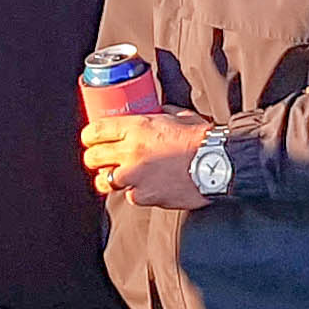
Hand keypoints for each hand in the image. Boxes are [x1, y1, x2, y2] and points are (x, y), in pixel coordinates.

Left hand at [82, 110, 216, 210]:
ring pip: (105, 180)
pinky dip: (135, 193)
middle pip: (93, 157)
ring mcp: (135, 176)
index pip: (96, 130)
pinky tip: (144, 188)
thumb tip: (157, 111)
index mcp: (136, 127)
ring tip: (117, 178)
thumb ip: (160, 115)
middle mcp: (131, 151)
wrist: (218, 164)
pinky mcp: (144, 196)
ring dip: (108, 179)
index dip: (89, 136)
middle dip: (93, 158)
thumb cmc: (202, 139)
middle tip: (99, 160)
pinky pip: (130, 196)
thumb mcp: (178, 116)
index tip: (90, 140)